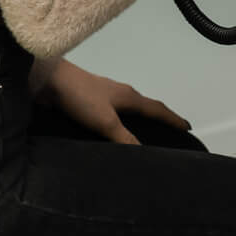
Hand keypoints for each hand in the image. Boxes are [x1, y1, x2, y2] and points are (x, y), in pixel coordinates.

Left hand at [47, 61, 189, 145]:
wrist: (48, 80)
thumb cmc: (80, 97)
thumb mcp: (105, 121)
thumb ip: (123, 138)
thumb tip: (144, 154)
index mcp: (128, 96)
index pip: (157, 109)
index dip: (172, 119)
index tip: (187, 127)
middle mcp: (119, 94)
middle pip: (144, 107)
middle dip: (157, 118)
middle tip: (168, 131)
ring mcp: (102, 96)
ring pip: (126, 109)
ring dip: (136, 120)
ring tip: (140, 135)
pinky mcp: (86, 101)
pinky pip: (110, 113)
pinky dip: (118, 122)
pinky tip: (109, 133)